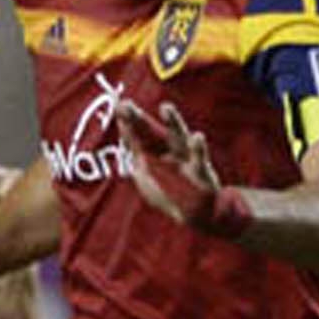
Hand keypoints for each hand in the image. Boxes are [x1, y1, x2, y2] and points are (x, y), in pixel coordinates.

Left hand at [115, 96, 219, 226]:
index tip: (118, 105)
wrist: (195, 214)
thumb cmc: (169, 194)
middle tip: (126, 105)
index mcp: (157, 152)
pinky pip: (201, 159)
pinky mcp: (201, 171)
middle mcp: (171, 151)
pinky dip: (199, 149)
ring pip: (179, 138)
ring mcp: (186, 159)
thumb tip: (123, 129)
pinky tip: (198, 137)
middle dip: (140, 119)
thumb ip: (135, 153)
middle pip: (153, 132)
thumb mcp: (145, 174)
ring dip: (174, 123)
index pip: (139, 133)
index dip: (129, 120)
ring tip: (166, 108)